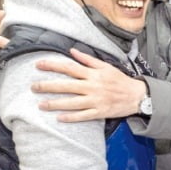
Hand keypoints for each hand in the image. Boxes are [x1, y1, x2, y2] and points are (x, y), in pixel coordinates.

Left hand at [31, 48, 146, 121]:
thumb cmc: (121, 80)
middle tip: (33, 87)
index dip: (53, 66)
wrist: (137, 96)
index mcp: (93, 74)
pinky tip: (59, 118)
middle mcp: (92, 87)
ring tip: (41, 105)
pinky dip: (71, 117)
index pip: (69, 68)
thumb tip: (72, 51)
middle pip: (66, 86)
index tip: (38, 65)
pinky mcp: (100, 112)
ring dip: (55, 104)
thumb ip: (88, 59)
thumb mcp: (106, 66)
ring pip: (72, 103)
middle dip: (48, 86)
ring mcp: (96, 101)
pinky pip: (83, 116)